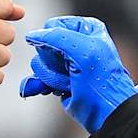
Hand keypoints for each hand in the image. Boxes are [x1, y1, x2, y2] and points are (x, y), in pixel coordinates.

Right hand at [18, 15, 137, 133]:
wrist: (105, 112)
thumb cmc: (103, 83)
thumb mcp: (83, 50)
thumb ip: (56, 37)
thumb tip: (32, 36)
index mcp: (85, 29)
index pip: (53, 25)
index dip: (55, 41)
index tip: (67, 55)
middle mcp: (75, 44)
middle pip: (44, 45)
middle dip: (53, 63)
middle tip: (70, 71)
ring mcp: (65, 63)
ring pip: (39, 62)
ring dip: (52, 77)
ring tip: (69, 82)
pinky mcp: (58, 80)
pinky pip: (38, 77)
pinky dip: (40, 84)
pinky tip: (51, 89)